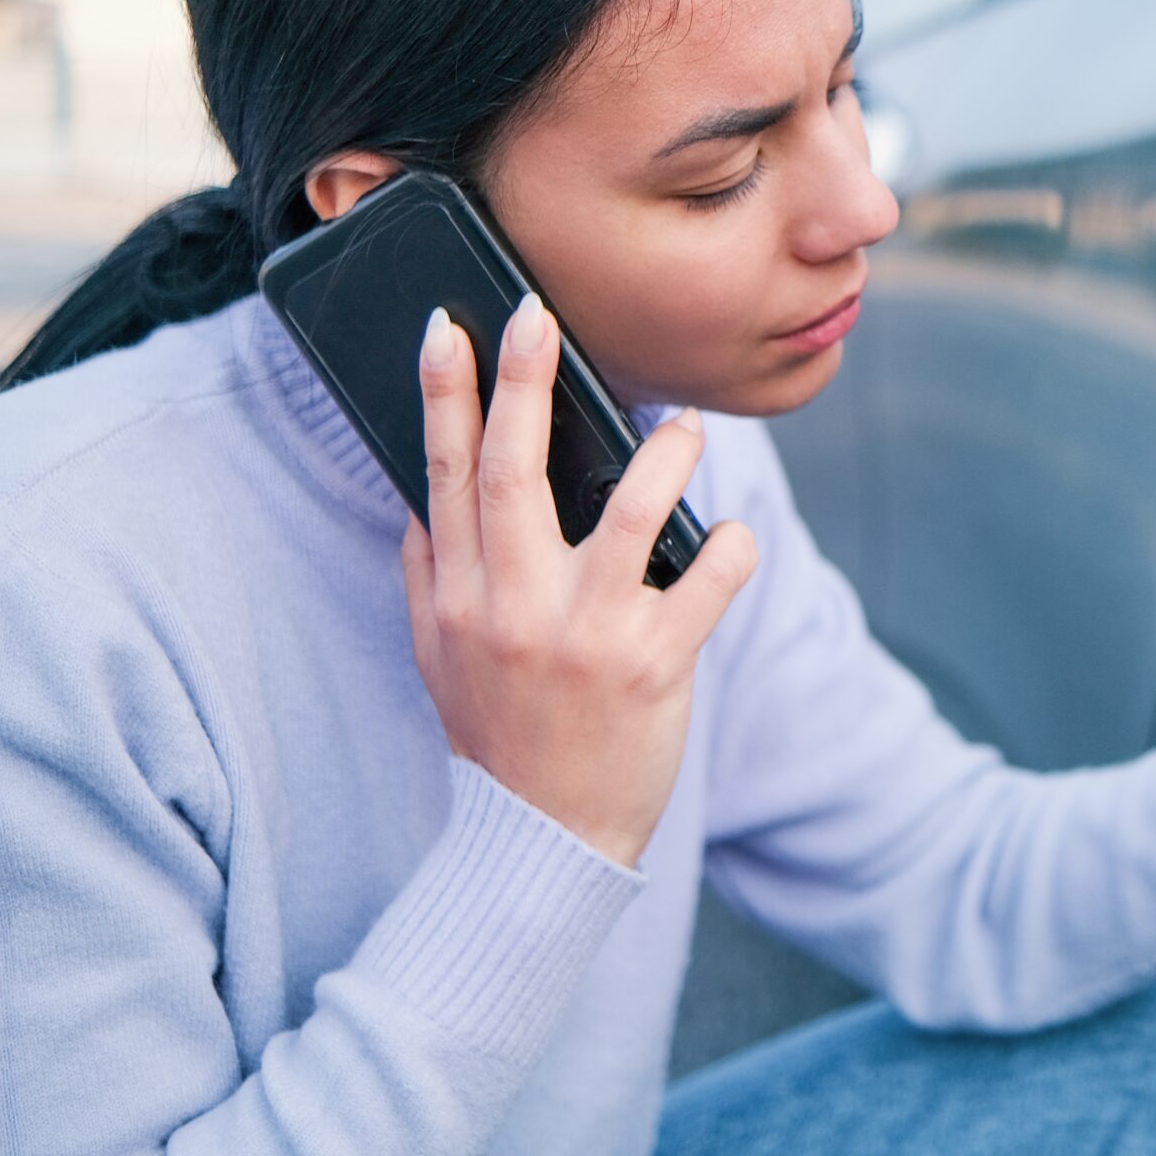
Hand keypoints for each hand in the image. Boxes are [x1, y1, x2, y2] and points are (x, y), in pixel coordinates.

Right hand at [399, 292, 758, 866]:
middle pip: (515, 470)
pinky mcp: (651, 664)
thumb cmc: (498, 735)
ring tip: (684, 429)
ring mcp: (584, 633)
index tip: (448, 326)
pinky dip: (732, 547)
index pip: (444, 474)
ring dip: (665, 456)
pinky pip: (707, 579)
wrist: (543, 841)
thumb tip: (420, 498)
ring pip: (630, 511)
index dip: (446, 395)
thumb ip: (426, 575)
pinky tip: (736, 539)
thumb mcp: (435, 658)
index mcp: (457, 596)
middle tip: (536, 313)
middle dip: (524, 383)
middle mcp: (512, 606)